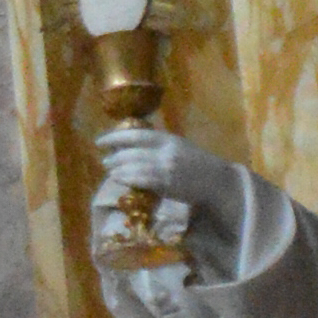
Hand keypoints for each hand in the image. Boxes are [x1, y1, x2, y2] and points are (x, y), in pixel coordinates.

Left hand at [97, 123, 238, 236]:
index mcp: (168, 138)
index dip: (115, 137)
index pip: (136, 134)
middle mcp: (165, 150)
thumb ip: (158, 145)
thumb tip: (131, 146)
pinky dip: (127, 178)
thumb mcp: (178, 146)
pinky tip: (120, 179)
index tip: (101, 141)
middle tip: (105, 160)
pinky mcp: (167, 183)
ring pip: (134, 166)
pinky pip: (141, 179)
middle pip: (131, 151)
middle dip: (115, 155)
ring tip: (111, 171)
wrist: (217, 181)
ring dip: (118, 168)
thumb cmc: (197, 164)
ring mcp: (166, 167)